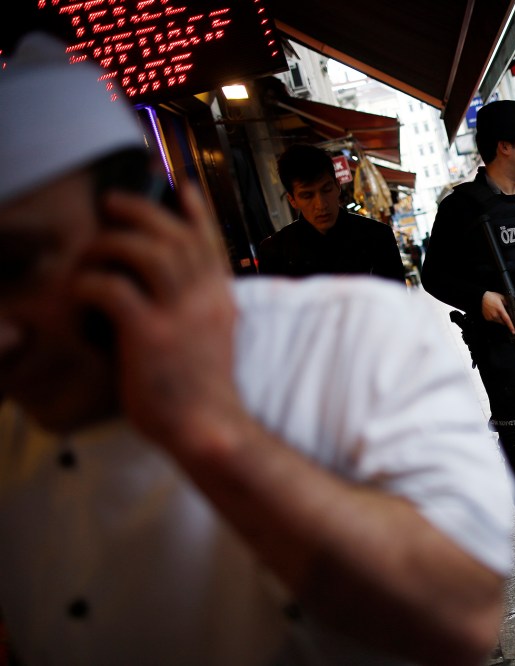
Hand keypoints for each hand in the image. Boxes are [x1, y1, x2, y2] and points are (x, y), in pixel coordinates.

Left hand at [73, 183, 243, 454]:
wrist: (208, 427)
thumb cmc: (202, 388)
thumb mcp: (211, 336)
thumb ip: (194, 306)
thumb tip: (161, 285)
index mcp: (220, 299)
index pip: (210, 240)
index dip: (193, 209)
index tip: (179, 184)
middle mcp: (205, 299)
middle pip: (175, 236)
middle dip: (141, 211)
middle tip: (112, 203)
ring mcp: (180, 316)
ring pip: (147, 252)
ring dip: (112, 243)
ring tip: (93, 249)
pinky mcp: (151, 336)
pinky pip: (113, 290)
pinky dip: (91, 284)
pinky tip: (82, 294)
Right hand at [481, 291, 514, 334]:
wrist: (481, 297)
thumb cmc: (491, 296)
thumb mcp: (502, 297)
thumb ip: (507, 303)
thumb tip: (512, 307)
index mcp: (500, 309)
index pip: (507, 320)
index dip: (511, 326)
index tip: (513, 331)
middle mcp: (495, 315)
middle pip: (503, 322)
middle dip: (505, 320)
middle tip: (504, 313)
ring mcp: (490, 317)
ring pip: (498, 321)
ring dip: (500, 318)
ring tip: (497, 310)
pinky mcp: (487, 318)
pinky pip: (493, 320)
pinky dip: (495, 317)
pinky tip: (493, 311)